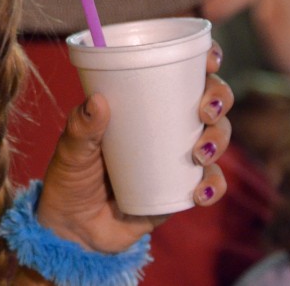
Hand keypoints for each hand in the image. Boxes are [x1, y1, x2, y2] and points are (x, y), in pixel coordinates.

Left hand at [35, 41, 232, 252]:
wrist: (73, 230)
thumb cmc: (69, 178)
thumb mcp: (70, 150)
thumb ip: (81, 127)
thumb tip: (96, 100)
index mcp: (141, 103)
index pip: (180, 72)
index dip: (205, 61)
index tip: (210, 60)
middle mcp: (166, 125)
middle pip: (210, 101)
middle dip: (219, 99)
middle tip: (205, 111)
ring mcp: (177, 157)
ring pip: (217, 138)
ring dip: (220, 140)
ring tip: (200, 153)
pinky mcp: (182, 190)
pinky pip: (211, 183)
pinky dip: (215, 185)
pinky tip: (201, 192)